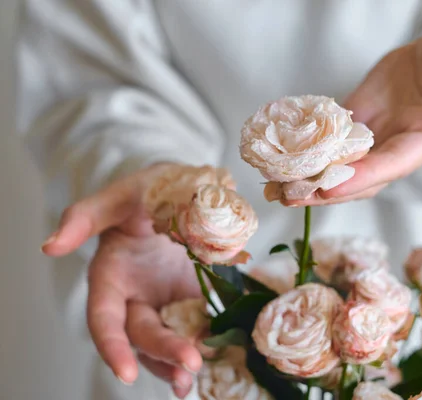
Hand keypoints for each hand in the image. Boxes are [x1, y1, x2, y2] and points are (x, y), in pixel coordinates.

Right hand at [41, 164, 201, 398]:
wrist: (184, 188)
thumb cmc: (146, 190)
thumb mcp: (121, 194)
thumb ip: (85, 216)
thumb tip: (49, 246)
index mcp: (111, 274)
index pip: (104, 318)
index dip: (112, 346)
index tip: (124, 373)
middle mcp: (136, 295)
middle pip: (143, 334)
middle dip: (164, 351)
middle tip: (191, 362)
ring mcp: (166, 299)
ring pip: (168, 340)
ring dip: (180, 362)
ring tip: (197, 375)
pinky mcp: (194, 298)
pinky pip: (199, 325)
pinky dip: (208, 341)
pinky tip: (221, 353)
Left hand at [289, 26, 421, 205]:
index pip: (394, 164)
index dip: (365, 178)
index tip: (330, 188)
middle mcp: (397, 150)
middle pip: (360, 179)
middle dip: (325, 190)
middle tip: (288, 196)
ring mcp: (374, 143)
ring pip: (340, 171)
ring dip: (308, 182)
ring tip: (274, 189)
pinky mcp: (354, 130)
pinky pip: (328, 148)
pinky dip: (304, 157)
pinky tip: (276, 163)